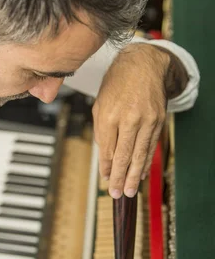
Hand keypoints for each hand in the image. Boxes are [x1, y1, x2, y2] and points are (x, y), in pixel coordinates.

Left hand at [93, 44, 168, 197]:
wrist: (142, 64)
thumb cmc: (117, 83)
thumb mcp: (100, 103)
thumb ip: (101, 131)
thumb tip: (105, 157)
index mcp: (109, 115)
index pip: (108, 149)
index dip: (107, 167)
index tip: (106, 180)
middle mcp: (128, 118)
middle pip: (124, 155)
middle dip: (120, 177)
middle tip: (117, 194)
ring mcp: (146, 120)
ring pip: (139, 153)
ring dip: (135, 175)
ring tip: (131, 190)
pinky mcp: (158, 120)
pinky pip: (151, 145)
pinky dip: (146, 161)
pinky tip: (142, 172)